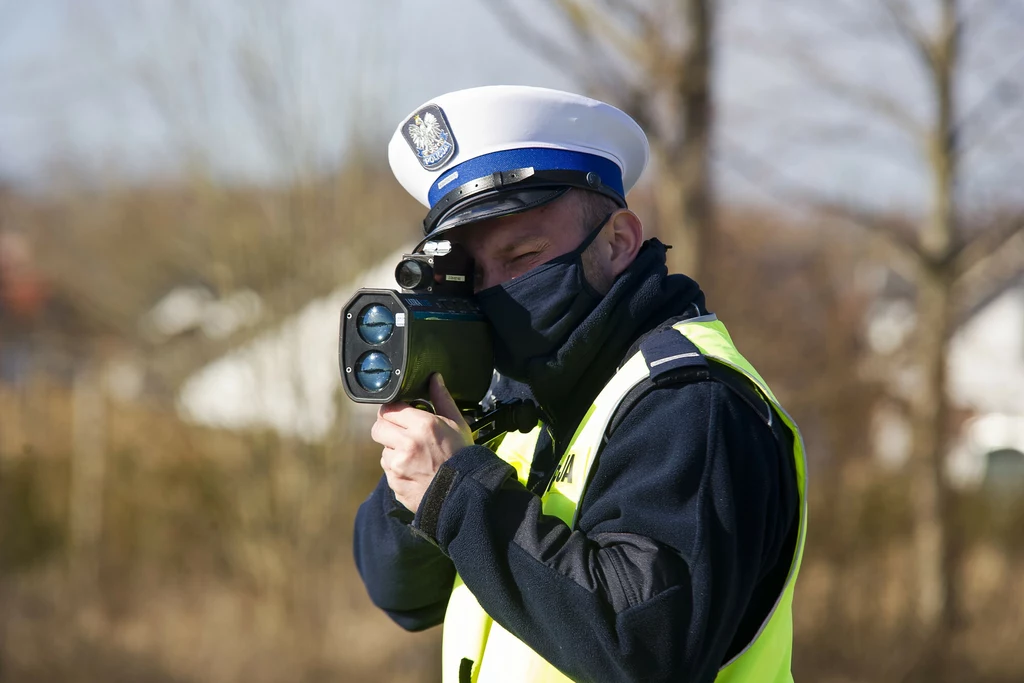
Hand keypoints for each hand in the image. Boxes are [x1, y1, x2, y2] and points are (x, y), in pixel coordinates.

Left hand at [371, 374, 472, 513]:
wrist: (466, 493)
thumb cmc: (463, 456)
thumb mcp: (457, 423)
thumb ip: (441, 399)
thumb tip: (434, 378)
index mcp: (422, 426)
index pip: (389, 409)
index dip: (393, 411)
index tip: (399, 414)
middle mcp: (407, 445)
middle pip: (378, 428)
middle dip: (388, 429)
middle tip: (403, 434)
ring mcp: (398, 467)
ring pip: (383, 451)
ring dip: (394, 452)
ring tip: (416, 457)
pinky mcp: (395, 484)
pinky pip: (389, 472)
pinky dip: (398, 470)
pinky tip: (416, 472)